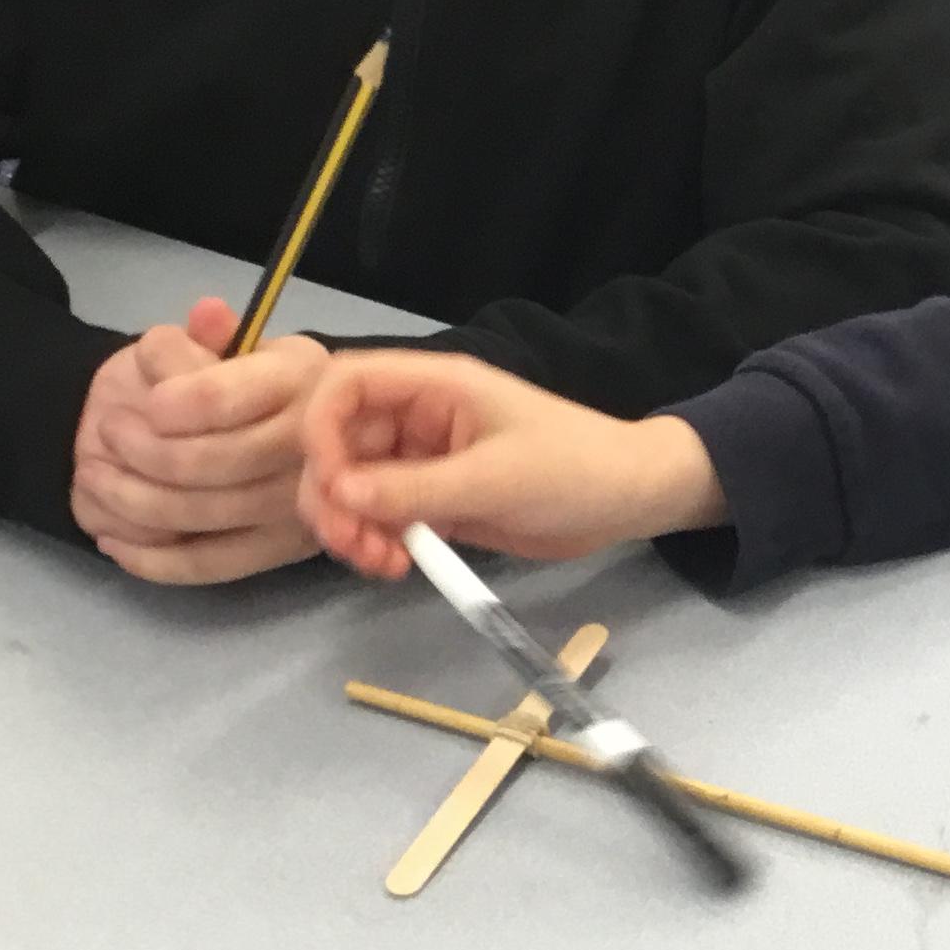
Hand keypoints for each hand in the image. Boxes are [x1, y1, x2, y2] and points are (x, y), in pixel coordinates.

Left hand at [70, 296, 329, 584]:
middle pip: (207, 463)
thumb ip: (200, 337)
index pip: (221, 399)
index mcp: (301, 378)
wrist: (274, 426)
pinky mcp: (278, 551)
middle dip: (141, 450)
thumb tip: (208, 313)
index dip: (169, 404)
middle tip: (107, 431)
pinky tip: (110, 540)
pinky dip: (149, 558)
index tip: (142, 402)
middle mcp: (311, 443)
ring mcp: (298, 505)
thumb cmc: (230, 380)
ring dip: (129, 497)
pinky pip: (207, 565)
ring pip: (197, 515)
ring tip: (94, 473)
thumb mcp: (217, 345)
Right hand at [299, 350, 726, 575]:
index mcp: (435, 386)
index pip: (347, 383)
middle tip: (352, 544)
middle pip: (338, 443)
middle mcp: (419, 418)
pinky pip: (383, 517)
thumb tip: (339, 492)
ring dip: (351, 526)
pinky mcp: (436, 501)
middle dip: (333, 494)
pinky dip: (376, 542)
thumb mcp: (497, 478)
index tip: (330, 482)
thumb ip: (417, 487)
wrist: (628, 500)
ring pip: (355, 487)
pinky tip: (396, 566)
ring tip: (381, 563)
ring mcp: (424, 461)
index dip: (320, 426)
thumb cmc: (574, 467)